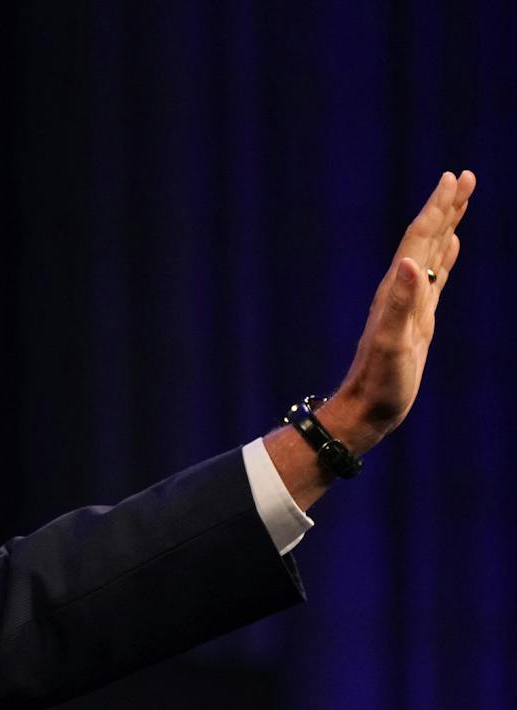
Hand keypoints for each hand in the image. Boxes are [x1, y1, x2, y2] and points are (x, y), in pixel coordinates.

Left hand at [325, 169, 476, 451]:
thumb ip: (401, 304)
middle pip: (426, 239)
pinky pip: (435, 279)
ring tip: (461, 199)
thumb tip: (410, 263)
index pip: (419, 239)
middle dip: (446, 207)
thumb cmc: (379, 382)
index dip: (437, 209)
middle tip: (465, 176)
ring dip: (447, 226)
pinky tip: (452, 247)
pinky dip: (445, 258)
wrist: (367, 410)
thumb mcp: (392, 344)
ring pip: (432, 253)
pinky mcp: (418, 320)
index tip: (453, 178)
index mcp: (396, 291)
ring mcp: (411, 304)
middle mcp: (401, 291)